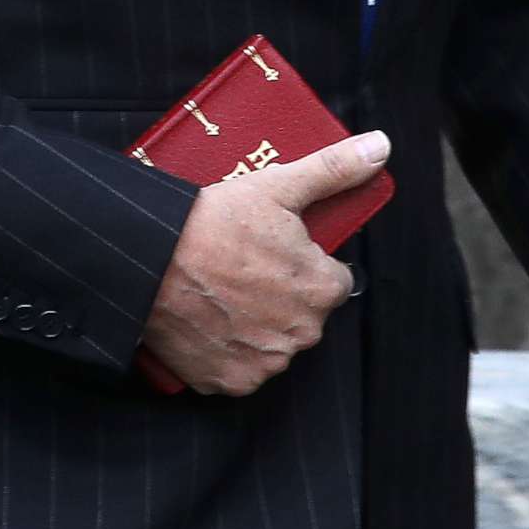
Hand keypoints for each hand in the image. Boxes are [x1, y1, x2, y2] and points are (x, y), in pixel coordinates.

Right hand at [137, 133, 381, 395]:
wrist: (148, 259)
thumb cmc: (213, 223)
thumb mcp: (278, 185)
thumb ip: (335, 169)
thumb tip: (380, 146)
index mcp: (321, 290)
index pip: (332, 280)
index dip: (303, 263)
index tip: (273, 250)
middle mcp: (300, 335)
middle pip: (302, 315)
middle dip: (281, 296)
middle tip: (243, 267)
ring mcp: (263, 364)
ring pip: (272, 343)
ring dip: (256, 326)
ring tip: (221, 293)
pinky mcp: (227, 382)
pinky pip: (238, 370)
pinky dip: (226, 353)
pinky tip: (207, 322)